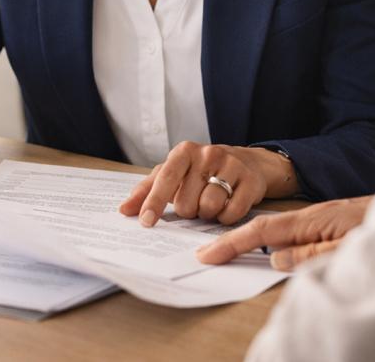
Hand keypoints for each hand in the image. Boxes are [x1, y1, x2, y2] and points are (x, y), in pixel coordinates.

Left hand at [119, 141, 297, 226]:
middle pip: (187, 202)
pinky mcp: (250, 180)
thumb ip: (147, 191)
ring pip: (209, 208)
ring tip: (211, 203)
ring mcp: (231, 165)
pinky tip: (227, 207)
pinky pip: (231, 213)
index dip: (154, 201)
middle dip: (189, 211)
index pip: (165, 178)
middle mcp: (208, 154)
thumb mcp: (174, 174)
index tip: (146, 222)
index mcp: (184, 152)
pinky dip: (226, 218)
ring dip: (207, 214)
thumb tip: (123, 210)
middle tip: (195, 202)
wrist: (246, 162)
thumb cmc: (202, 171)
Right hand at [195, 196, 370, 270]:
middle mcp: (315, 215)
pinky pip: (296, 233)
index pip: (264, 231)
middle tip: (208, 254)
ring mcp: (324, 217)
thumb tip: (276, 258)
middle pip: (266, 228)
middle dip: (235, 241)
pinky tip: (274, 250)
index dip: (233, 242)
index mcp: (315, 219)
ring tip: (229, 252)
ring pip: (281, 230)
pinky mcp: (333, 222)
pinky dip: (276, 241)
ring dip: (254, 241)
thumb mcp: (349, 249)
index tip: (209, 254)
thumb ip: (312, 254)